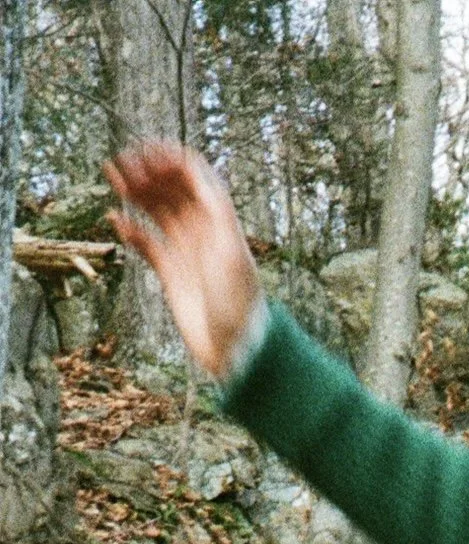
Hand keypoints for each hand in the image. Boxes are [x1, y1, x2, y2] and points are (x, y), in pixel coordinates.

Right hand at [105, 143, 261, 379]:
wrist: (237, 348)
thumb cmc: (239, 300)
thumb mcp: (231, 249)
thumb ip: (213, 206)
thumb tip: (191, 168)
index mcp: (217, 218)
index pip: (191, 175)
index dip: (168, 159)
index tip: (144, 153)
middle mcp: (201, 229)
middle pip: (170, 188)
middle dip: (147, 171)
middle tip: (122, 163)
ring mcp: (185, 250)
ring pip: (156, 210)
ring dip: (135, 192)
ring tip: (112, 176)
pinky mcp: (171, 273)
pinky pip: (147, 243)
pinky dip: (131, 230)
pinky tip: (115, 221)